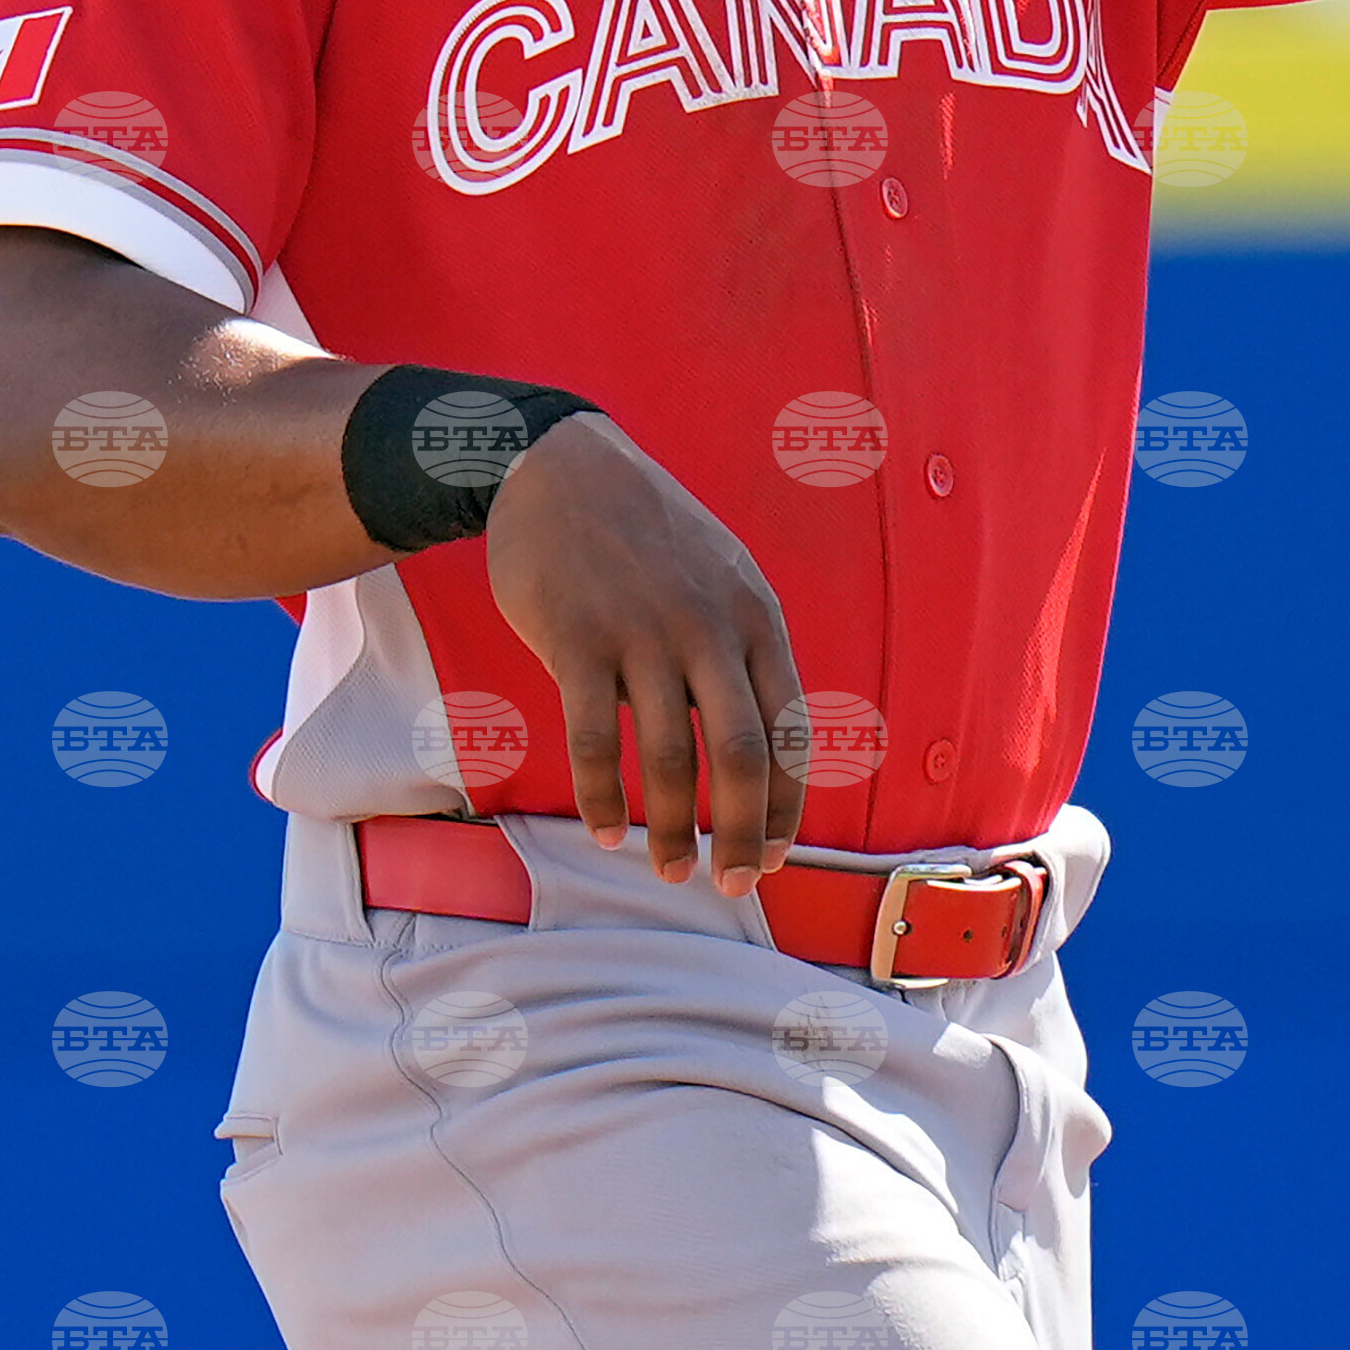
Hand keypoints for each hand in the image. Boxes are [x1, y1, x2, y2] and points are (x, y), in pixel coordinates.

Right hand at [485, 415, 807, 894]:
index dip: (787, 805)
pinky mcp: (577, 640)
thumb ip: (740, 652)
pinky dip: (601, 798)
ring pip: (667, 758)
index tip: (776, 856)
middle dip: (742, 834)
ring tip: (668, 869)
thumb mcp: (722, 574)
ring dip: (669, 829)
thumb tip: (758, 754)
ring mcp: (641, 632)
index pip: (790, 730)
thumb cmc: (647, 534)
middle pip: (740, 755)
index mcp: (754, 615)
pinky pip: (592, 740)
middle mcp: (707, 627)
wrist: (559, 464)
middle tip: (733, 885)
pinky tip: (606, 832)